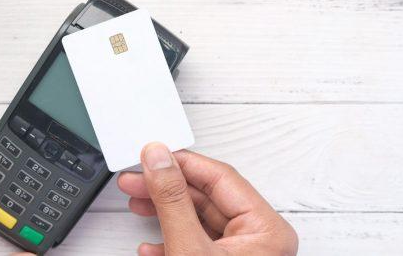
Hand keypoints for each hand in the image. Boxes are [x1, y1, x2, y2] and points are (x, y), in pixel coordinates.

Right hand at [118, 143, 297, 255]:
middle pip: (206, 198)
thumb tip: (159, 159)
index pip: (220, 178)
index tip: (152, 155)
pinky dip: (170, 240)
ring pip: (198, 221)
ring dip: (164, 213)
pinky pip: (196, 244)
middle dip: (165, 189)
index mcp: (266, 230)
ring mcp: (242, 255)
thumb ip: (173, 200)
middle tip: (136, 178)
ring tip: (137, 201)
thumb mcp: (189, 247)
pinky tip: (150, 243)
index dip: (181, 163)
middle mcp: (259, 240)